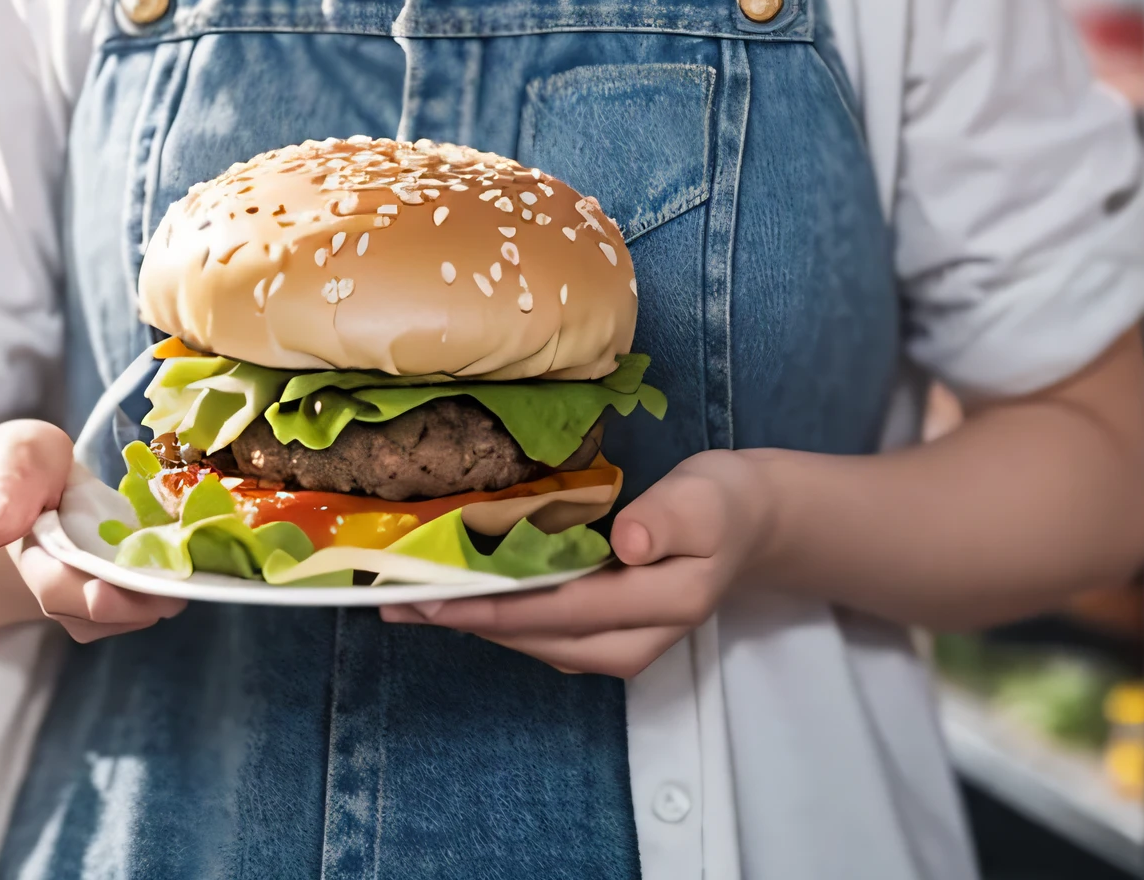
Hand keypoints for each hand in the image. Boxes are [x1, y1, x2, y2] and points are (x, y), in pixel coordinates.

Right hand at [0, 418, 184, 642]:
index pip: (56, 590)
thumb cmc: (28, 460)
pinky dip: (161, 588)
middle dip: (136, 606)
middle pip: (95, 614)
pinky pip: (137, 601)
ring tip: (190, 577)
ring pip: (120, 615)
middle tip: (178, 589)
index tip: (116, 591)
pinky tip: (186, 564)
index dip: (88, 598)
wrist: (41, 473)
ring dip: (154, 601)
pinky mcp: (113, 586)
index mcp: (32, 557)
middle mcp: (58, 587)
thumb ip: (7, 487)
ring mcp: (86, 592)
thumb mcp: (14, 456)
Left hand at [382, 449, 766, 677]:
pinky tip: (463, 595)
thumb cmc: (721, 504)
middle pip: (536, 636)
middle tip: (396, 599)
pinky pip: (542, 629)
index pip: (561, 611)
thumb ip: (671, 520)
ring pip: (533, 640)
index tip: (433, 597)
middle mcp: (633, 641)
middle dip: (464, 620)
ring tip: (411, 600)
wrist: (747, 523)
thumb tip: (628, 543)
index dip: (492, 607)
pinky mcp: (605, 632)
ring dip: (473, 621)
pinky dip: (498, 615)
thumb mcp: (706, 499)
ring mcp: (618, 644)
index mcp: (660, 606)